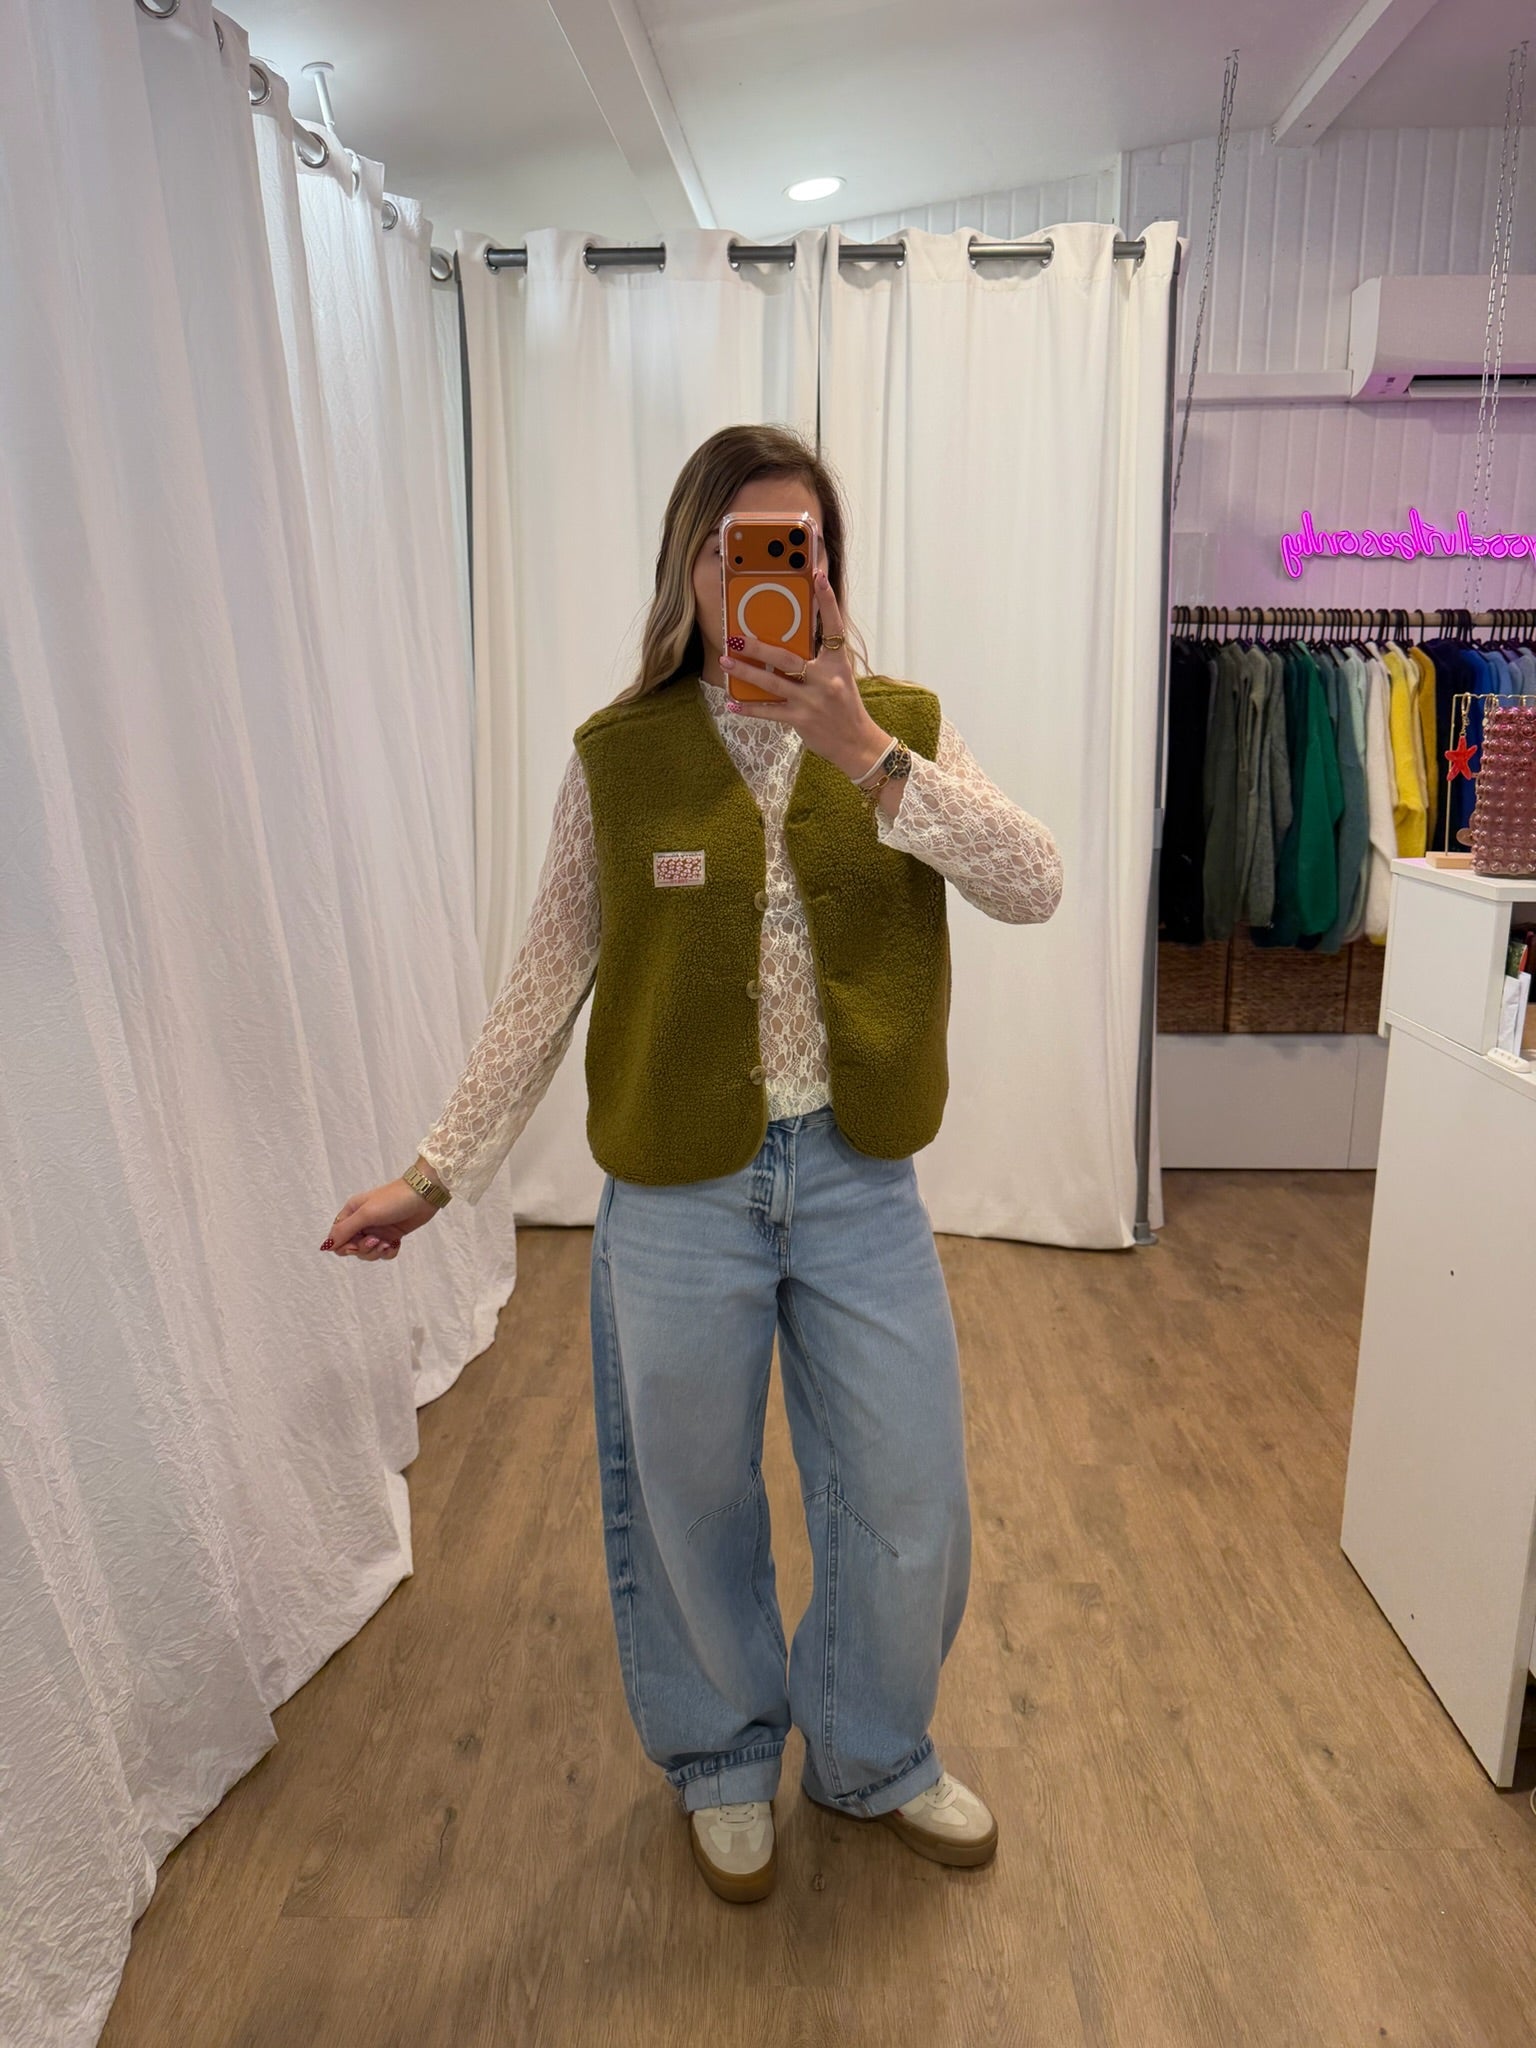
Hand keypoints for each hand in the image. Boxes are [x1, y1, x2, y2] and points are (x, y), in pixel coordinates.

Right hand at [321, 1180, 440, 1260]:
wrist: (424, 1194)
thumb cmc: (393, 1199)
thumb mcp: (366, 1213)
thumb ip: (345, 1230)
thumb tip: (326, 1246)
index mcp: (351, 1213)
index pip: (337, 1239)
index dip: (345, 1246)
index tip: (356, 1244)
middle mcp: (362, 1223)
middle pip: (352, 1248)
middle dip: (364, 1249)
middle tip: (376, 1240)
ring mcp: (377, 1230)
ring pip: (367, 1253)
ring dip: (376, 1252)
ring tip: (387, 1242)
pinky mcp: (391, 1236)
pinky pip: (383, 1253)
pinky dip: (388, 1252)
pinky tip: (395, 1244)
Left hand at [720, 572, 888, 782]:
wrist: (857, 743)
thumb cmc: (846, 707)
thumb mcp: (840, 678)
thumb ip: (819, 661)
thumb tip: (789, 644)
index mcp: (837, 663)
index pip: (833, 626)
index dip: (826, 600)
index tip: (817, 575)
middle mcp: (825, 679)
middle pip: (787, 658)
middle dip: (758, 648)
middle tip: (734, 637)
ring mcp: (812, 700)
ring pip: (772, 683)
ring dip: (745, 672)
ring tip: (725, 662)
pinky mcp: (802, 720)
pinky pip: (770, 712)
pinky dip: (750, 708)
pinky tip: (732, 703)